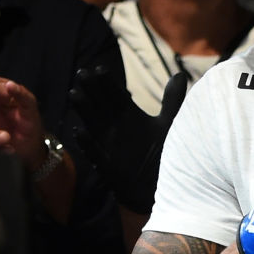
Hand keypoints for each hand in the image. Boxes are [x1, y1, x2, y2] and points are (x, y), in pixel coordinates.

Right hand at [70, 67, 187, 213]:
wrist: (161, 184)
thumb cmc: (163, 152)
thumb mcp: (169, 123)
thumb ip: (172, 100)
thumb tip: (179, 75)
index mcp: (130, 116)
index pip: (116, 96)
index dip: (108, 83)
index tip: (99, 68)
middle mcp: (117, 128)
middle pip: (101, 105)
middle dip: (92, 90)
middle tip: (82, 73)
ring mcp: (110, 146)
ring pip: (94, 125)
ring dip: (84, 111)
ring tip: (75, 94)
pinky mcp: (108, 165)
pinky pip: (95, 154)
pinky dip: (88, 144)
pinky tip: (80, 132)